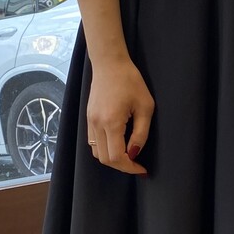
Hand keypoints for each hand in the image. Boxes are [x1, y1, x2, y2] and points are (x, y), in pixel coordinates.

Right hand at [86, 54, 154, 173]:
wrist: (110, 64)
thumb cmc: (130, 81)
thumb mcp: (145, 107)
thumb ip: (141, 133)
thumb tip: (134, 153)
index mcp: (111, 122)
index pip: (116, 157)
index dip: (130, 167)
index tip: (142, 169)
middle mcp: (96, 124)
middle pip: (104, 159)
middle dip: (122, 166)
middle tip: (137, 165)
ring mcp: (90, 122)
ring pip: (96, 153)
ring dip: (112, 158)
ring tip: (128, 155)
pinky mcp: (88, 118)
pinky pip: (93, 142)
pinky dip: (105, 149)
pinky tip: (118, 144)